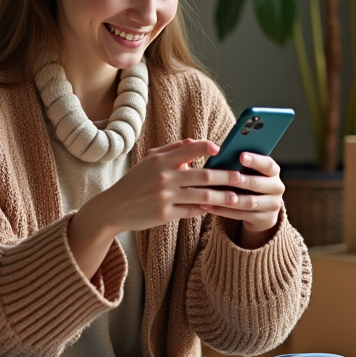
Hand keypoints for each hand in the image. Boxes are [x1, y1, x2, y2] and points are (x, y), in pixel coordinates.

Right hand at [69, 139, 253, 277]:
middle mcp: (164, 176)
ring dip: (222, 197)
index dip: (209, 147)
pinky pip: (192, 212)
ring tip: (236, 198)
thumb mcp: (149, 160)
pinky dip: (205, 210)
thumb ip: (172, 150)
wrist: (113, 208)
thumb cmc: (134, 182)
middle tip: (242, 177)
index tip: (223, 150)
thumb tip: (196, 142)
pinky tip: (216, 209)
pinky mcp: (164, 214)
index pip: (191, 148)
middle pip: (204, 175)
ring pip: (202, 196)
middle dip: (226, 176)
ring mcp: (165, 196)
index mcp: (161, 160)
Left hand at [198, 151, 283, 247]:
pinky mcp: (265, 219)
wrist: (262, 210)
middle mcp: (277, 187)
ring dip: (228, 198)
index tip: (241, 156)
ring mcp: (273, 205)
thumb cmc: (249, 184)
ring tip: (210, 195)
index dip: (255, 160)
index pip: (268, 164)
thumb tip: (218, 157)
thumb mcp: (250, 174)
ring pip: (249, 202)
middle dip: (240, 180)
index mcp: (274, 172)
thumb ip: (239, 166)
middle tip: (223, 177)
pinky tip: (209, 207)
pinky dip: (224, 211)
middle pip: (257, 183)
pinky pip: (242, 215)